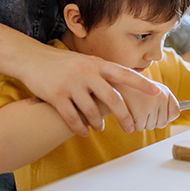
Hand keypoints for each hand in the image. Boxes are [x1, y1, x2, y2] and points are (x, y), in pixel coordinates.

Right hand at [18, 49, 160, 136]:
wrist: (32, 58)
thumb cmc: (63, 63)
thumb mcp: (86, 61)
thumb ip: (103, 72)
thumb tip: (125, 84)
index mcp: (97, 64)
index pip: (124, 74)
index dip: (142, 84)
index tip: (157, 92)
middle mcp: (86, 73)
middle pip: (112, 98)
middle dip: (124, 116)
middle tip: (131, 127)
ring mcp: (71, 84)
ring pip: (92, 111)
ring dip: (98, 123)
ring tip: (100, 128)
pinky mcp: (56, 95)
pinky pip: (72, 118)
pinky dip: (80, 128)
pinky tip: (84, 132)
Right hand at [113, 81, 179, 131]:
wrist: (111, 82)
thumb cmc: (130, 88)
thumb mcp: (149, 89)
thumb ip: (164, 102)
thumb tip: (172, 117)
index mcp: (165, 91)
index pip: (175, 112)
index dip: (166, 115)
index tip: (157, 112)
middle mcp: (161, 97)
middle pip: (162, 123)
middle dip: (151, 120)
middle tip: (140, 108)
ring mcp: (152, 104)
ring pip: (150, 126)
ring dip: (140, 122)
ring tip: (133, 107)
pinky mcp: (141, 112)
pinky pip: (139, 128)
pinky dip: (132, 124)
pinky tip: (127, 111)